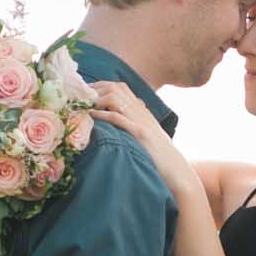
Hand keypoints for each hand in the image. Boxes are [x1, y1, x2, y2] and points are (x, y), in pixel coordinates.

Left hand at [86, 80, 191, 195]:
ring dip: (96, 99)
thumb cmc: (161, 157)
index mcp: (143, 111)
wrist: (177, 170)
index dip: (101, 85)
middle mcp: (142, 112)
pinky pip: (118, 118)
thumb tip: (119, 123)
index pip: (121, 87)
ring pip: (115, 98)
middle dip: (94, 89)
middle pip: (115, 88)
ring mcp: (141, 121)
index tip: (86, 92)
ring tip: (82, 104)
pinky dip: (102, 114)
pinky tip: (91, 114)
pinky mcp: (140, 134)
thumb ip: (136, 125)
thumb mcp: (149, 135)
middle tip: (78, 96)